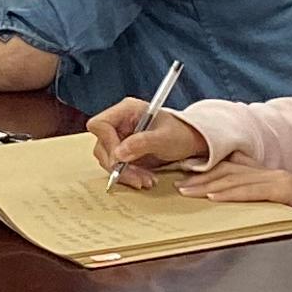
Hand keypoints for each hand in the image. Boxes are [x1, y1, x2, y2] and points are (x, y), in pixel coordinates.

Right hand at [90, 99, 206, 177]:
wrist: (190, 142)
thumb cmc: (180, 134)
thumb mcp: (164, 138)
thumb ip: (141, 143)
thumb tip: (118, 154)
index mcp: (126, 110)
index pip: (100, 125)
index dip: (107, 143)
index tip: (120, 159)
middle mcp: (119, 123)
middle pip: (102, 145)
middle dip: (118, 165)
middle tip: (137, 178)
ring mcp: (120, 138)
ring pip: (108, 159)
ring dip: (124, 174)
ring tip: (146, 181)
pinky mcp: (123, 152)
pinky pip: (117, 167)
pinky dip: (129, 176)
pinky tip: (145, 179)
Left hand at [183, 159, 291, 205]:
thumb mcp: (272, 197)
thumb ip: (252, 192)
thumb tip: (225, 195)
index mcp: (261, 172)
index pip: (227, 168)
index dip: (204, 170)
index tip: (182, 175)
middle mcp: (265, 172)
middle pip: (226, 172)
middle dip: (199, 179)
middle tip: (176, 186)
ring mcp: (274, 180)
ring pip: (235, 180)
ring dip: (208, 186)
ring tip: (188, 192)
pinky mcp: (281, 190)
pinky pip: (251, 192)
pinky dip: (231, 194)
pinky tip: (214, 198)